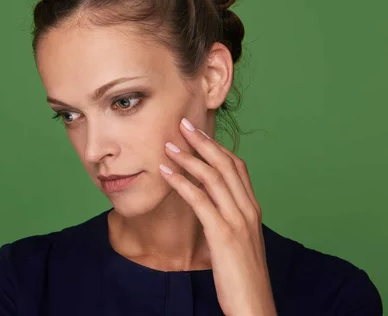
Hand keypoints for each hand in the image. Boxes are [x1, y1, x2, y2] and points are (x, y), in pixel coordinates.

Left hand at [159, 118, 276, 315]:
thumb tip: (209, 207)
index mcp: (252, 210)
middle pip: (226, 164)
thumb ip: (228, 221)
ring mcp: (237, 221)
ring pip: (213, 177)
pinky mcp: (223, 234)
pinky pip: (200, 200)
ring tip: (168, 144)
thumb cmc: (243, 278)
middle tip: (182, 124)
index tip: (198, 134)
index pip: (237, 168)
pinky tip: (166, 172)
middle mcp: (248, 210)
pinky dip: (181, 182)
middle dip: (203, 142)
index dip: (216, 148)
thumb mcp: (239, 243)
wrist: (255, 308)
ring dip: (188, 157)